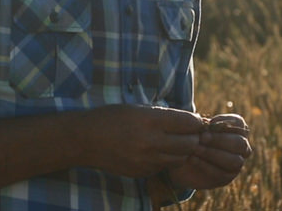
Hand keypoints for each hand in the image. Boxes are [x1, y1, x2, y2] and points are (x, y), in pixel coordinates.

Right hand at [78, 105, 206, 177]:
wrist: (85, 140)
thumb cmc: (111, 117)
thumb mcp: (137, 108)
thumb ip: (163, 115)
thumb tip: (188, 120)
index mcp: (150, 120)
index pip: (188, 123)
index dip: (195, 121)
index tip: (194, 121)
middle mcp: (151, 141)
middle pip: (189, 144)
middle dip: (193, 137)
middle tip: (188, 133)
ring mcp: (147, 160)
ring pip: (180, 158)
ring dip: (181, 150)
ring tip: (172, 142)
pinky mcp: (142, 172)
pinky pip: (164, 167)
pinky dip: (165, 160)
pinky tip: (155, 151)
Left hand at [166, 113, 251, 189]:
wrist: (182, 161)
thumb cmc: (191, 138)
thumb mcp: (195, 129)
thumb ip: (203, 125)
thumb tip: (205, 123)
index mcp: (236, 131)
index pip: (239, 124)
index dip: (226, 122)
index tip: (209, 122)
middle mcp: (241, 148)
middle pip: (239, 143)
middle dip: (220, 139)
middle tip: (202, 137)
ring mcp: (236, 165)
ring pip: (234, 161)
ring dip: (213, 153)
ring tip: (196, 149)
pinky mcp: (226, 178)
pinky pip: (221, 174)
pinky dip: (205, 165)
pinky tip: (192, 159)